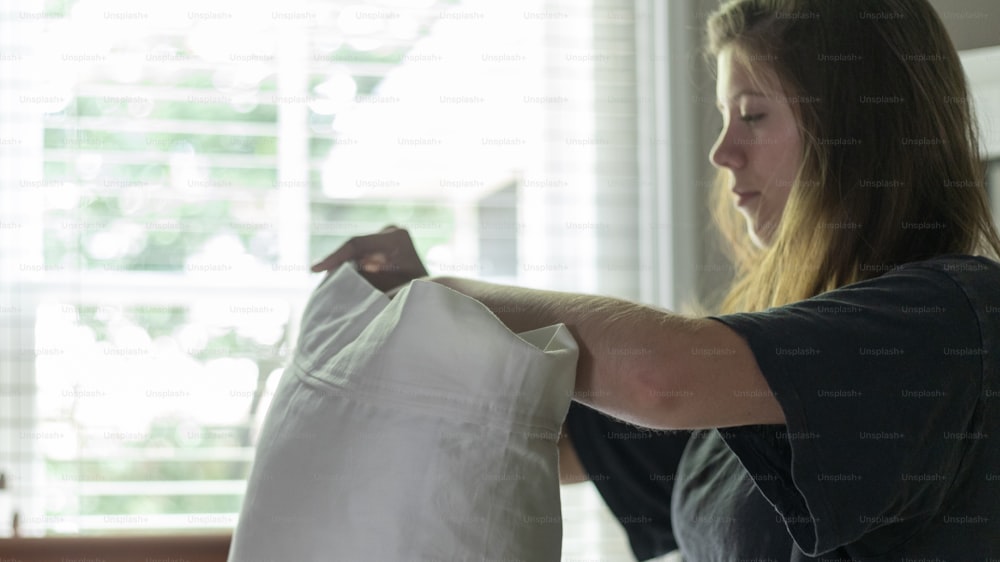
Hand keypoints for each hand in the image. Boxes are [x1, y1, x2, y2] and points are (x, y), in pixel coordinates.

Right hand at [311, 226, 429, 293]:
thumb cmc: (415, 293)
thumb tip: (335, 277)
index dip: (334, 258)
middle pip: (355, 248)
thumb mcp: (388, 288)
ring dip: (346, 268)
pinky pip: (361, 256)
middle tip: (321, 280)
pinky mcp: (385, 245)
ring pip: (356, 253)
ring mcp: (389, 236)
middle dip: (338, 264)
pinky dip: (353, 268)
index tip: (315, 270)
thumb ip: (363, 280)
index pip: (356, 244)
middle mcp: (392, 231)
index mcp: (396, 237)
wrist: (435, 295)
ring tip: (336, 284)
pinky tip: (344, 280)